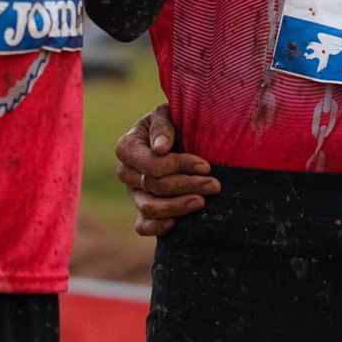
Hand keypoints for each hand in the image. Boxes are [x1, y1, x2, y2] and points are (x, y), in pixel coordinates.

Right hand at [115, 103, 220, 236]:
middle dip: (188, 185)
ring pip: (149, 208)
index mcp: (127, 147)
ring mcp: (134, 192)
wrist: (180, 134)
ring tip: (202, 202)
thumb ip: (162, 126)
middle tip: (214, 185)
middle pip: (155, 186)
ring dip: (178, 206)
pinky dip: (157, 227)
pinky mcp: (143, 208)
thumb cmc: (174, 120)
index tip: (206, 166)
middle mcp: (126, 171)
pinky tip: (177, 222)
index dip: (179, 166)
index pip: (152, 164)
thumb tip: (160, 148)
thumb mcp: (168, 113)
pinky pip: (142, 226)